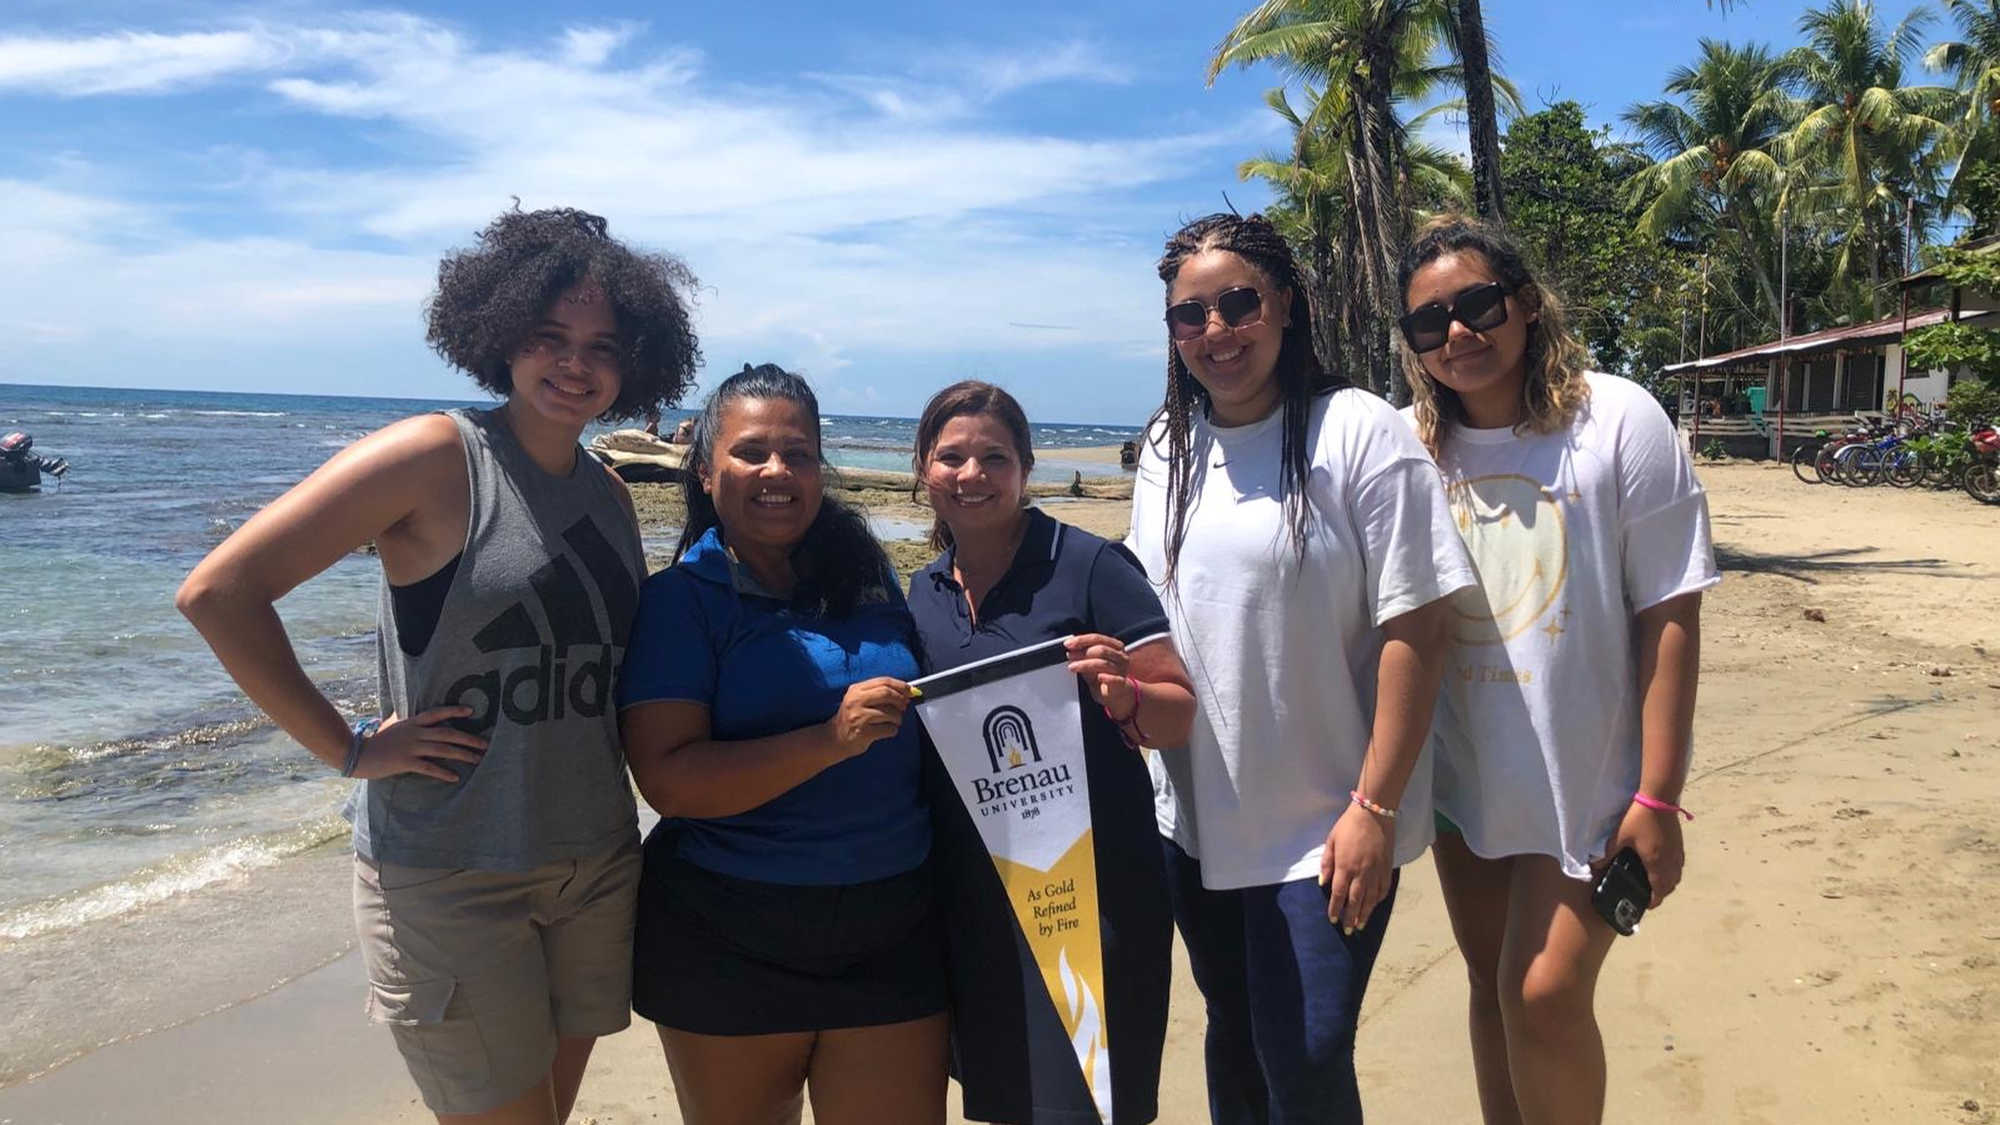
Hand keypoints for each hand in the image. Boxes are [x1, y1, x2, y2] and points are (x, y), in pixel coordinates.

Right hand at [350, 706, 486, 781]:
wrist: (355, 753)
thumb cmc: (376, 741)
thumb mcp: (392, 726)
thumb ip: (406, 722)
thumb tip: (414, 718)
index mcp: (411, 722)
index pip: (436, 713)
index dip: (454, 711)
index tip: (471, 711)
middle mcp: (414, 732)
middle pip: (446, 733)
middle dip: (468, 738)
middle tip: (485, 744)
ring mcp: (410, 747)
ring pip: (442, 749)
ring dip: (462, 754)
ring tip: (478, 760)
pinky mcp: (404, 762)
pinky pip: (428, 767)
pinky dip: (443, 772)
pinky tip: (455, 777)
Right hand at [824, 677, 913, 758]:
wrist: (834, 739)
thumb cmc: (852, 719)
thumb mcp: (859, 700)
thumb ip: (879, 693)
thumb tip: (906, 692)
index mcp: (856, 690)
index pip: (883, 681)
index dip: (900, 685)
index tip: (910, 691)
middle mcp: (855, 701)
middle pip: (887, 693)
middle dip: (900, 700)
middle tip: (904, 706)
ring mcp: (858, 717)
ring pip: (890, 713)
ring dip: (898, 718)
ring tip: (894, 721)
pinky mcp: (863, 732)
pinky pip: (888, 729)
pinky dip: (893, 730)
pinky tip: (886, 730)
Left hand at [1064, 634, 1132, 716]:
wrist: (1117, 695)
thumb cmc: (1104, 677)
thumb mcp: (1091, 664)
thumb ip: (1084, 657)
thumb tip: (1071, 651)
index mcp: (1115, 647)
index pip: (1098, 638)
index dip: (1082, 640)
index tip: (1068, 644)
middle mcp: (1121, 656)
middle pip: (1101, 649)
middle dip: (1082, 652)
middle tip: (1070, 656)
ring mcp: (1122, 669)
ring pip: (1104, 663)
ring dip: (1085, 664)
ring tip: (1073, 667)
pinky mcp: (1122, 683)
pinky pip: (1115, 679)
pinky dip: (1106, 677)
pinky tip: (1099, 677)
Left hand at [1320, 801, 1393, 932]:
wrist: (1374, 813)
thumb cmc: (1348, 826)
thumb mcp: (1331, 841)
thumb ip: (1327, 863)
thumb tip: (1323, 883)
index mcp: (1345, 866)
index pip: (1339, 894)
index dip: (1335, 909)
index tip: (1333, 919)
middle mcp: (1362, 873)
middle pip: (1355, 901)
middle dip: (1350, 917)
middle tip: (1348, 931)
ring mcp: (1376, 871)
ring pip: (1371, 899)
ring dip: (1366, 913)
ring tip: (1361, 925)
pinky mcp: (1387, 867)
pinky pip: (1384, 889)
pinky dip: (1379, 900)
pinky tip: (1375, 906)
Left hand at [1599, 799, 1685, 907]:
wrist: (1659, 798)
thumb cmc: (1638, 818)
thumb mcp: (1619, 837)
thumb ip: (1608, 854)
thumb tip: (1594, 866)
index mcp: (1655, 863)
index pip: (1659, 890)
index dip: (1654, 901)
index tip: (1647, 906)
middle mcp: (1670, 861)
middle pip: (1671, 886)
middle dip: (1662, 894)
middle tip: (1650, 895)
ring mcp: (1677, 852)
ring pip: (1677, 876)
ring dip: (1668, 883)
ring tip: (1657, 883)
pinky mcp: (1679, 843)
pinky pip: (1679, 865)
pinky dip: (1673, 872)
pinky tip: (1664, 866)